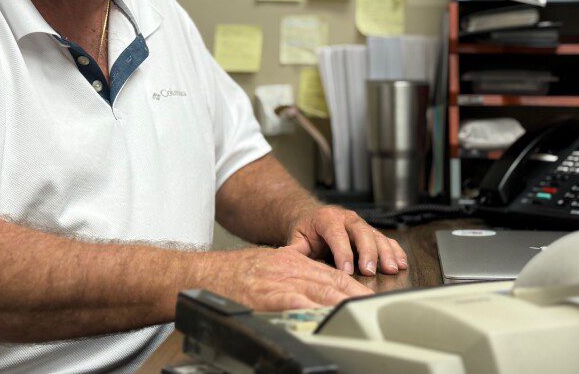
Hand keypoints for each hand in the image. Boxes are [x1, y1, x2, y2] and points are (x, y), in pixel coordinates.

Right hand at [206, 246, 373, 310]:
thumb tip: (314, 292)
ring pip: (319, 291)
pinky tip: (324, 316)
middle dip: (355, 295)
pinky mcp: (266, 296)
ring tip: (359, 313)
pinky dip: (312, 309)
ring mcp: (279, 282)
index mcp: (293, 261)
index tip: (368, 297)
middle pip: (332, 282)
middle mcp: (290, 268)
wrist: (204, 273)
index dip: (353, 286)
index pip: (332, 273)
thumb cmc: (234, 274)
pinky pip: (295, 302)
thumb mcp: (270, 267)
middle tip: (374, 307)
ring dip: (342, 303)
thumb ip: (292, 275)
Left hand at [287, 205, 407, 275]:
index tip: (346, 270)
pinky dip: (395, 250)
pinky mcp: (370, 231)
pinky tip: (401, 262)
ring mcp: (360, 224)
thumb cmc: (306, 231)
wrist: (312, 217)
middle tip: (370, 270)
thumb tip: (290, 263)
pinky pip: (385, 239)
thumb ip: (295, 251)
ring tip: (392, 268)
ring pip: (376, 235)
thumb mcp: (297, 238)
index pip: (336, 234)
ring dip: (385, 252)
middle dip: (367, 252)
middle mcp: (346, 218)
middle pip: (360, 232)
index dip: (342, 252)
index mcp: (326, 218)